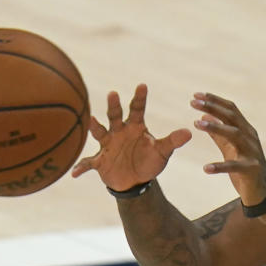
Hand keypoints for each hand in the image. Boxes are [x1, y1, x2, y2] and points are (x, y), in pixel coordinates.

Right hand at [72, 84, 191, 190]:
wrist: (135, 180)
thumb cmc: (149, 161)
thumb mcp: (162, 152)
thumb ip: (173, 142)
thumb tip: (189, 132)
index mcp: (135, 127)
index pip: (137, 109)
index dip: (140, 98)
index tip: (142, 85)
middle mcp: (119, 132)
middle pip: (115, 115)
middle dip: (114, 105)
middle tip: (113, 93)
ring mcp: (107, 145)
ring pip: (99, 132)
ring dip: (94, 127)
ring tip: (91, 121)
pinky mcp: (99, 161)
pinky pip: (88, 163)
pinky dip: (81, 167)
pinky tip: (75, 173)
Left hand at [191, 92, 265, 205]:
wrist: (262, 192)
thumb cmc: (245, 168)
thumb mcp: (230, 148)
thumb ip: (218, 134)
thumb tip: (204, 116)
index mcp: (246, 130)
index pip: (231, 110)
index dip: (214, 101)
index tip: (196, 95)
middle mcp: (250, 138)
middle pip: (231, 117)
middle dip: (212, 107)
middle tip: (193, 102)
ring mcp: (252, 153)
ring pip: (234, 135)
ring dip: (215, 128)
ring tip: (196, 124)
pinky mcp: (251, 170)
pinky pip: (234, 166)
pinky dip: (220, 166)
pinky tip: (205, 168)